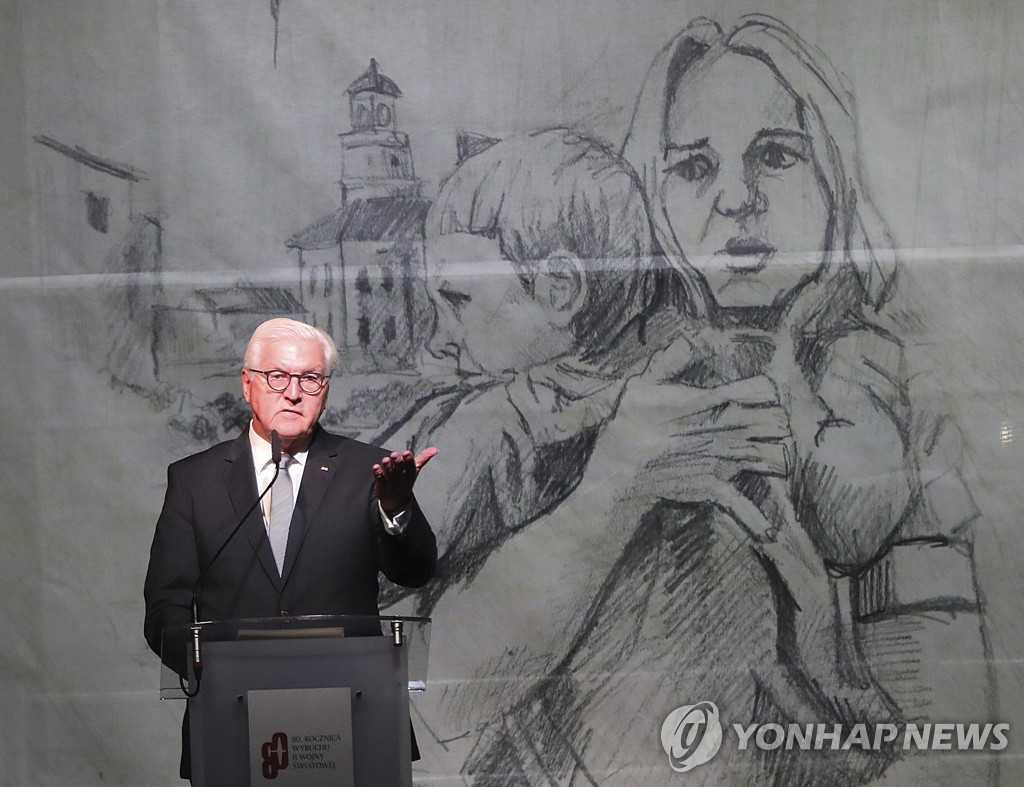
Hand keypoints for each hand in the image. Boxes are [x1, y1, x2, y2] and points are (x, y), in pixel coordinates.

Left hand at [373, 447, 438, 513]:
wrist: (396, 501)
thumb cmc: (405, 480)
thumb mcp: (415, 469)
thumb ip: (424, 458)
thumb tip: (435, 449)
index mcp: (410, 473)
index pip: (411, 466)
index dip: (409, 459)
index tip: (406, 453)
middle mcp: (401, 478)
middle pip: (400, 469)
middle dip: (397, 462)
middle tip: (394, 454)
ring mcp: (391, 482)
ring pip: (389, 474)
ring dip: (387, 466)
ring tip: (385, 459)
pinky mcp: (381, 486)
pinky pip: (380, 479)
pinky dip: (378, 473)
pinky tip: (376, 467)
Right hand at [594, 339, 792, 538]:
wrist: (613, 481)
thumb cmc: (624, 430)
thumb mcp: (638, 387)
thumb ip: (669, 362)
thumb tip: (697, 336)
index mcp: (695, 405)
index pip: (746, 392)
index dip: (764, 391)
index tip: (772, 391)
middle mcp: (710, 432)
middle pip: (762, 423)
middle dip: (778, 421)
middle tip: (785, 420)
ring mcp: (712, 462)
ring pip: (761, 456)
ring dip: (779, 455)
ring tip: (785, 452)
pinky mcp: (709, 487)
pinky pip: (738, 502)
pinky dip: (755, 518)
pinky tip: (770, 531)